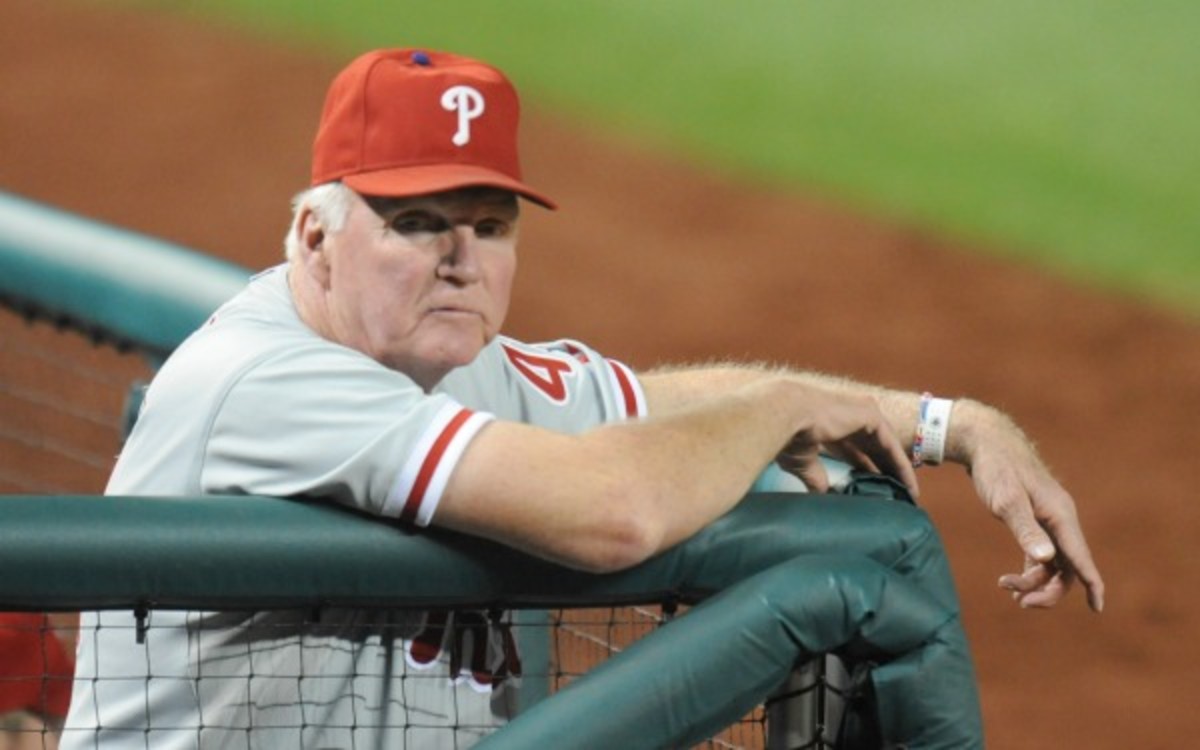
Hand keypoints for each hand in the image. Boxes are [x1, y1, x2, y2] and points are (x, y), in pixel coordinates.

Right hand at [776, 389, 919, 498]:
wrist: (787, 416)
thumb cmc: (788, 435)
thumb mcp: (803, 462)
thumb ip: (815, 476)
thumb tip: (821, 494)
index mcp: (831, 425)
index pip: (854, 449)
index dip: (865, 468)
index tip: (872, 488)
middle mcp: (849, 417)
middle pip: (874, 447)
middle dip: (884, 469)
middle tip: (895, 493)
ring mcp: (861, 414)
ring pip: (887, 446)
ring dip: (897, 469)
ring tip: (907, 493)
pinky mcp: (871, 416)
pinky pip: (892, 445)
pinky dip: (901, 465)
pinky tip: (907, 484)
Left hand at [954, 401, 1104, 611]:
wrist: (987, 444)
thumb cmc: (997, 469)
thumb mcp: (1006, 500)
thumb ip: (1025, 529)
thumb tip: (1045, 559)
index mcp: (1060, 516)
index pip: (1081, 556)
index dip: (1092, 583)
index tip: (1096, 608)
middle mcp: (1060, 521)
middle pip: (1067, 567)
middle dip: (1048, 589)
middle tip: (1021, 603)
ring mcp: (1049, 522)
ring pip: (1053, 564)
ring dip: (1035, 582)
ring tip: (1008, 590)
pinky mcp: (1035, 522)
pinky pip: (1042, 556)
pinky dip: (1031, 571)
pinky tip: (1013, 583)